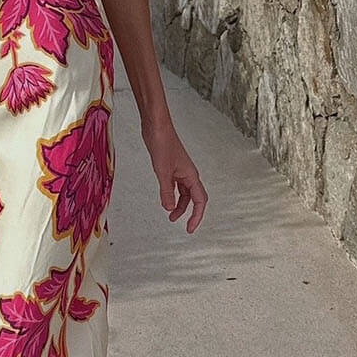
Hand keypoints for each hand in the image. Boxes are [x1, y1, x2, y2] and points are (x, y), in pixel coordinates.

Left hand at [141, 115, 207, 232]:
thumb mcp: (162, 172)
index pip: (199, 201)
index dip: (196, 216)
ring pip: (184, 193)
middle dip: (188, 213)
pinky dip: (173, 195)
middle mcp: (188, 174)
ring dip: (179, 205)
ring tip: (170, 215)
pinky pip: (176, 186)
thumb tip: (169, 208)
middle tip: (182, 225)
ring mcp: (180, 171)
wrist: (156, 127)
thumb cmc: (162, 143)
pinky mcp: (172, 167)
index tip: (190, 228)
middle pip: (193, 199)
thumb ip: (166, 191)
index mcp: (191, 175)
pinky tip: (166, 199)